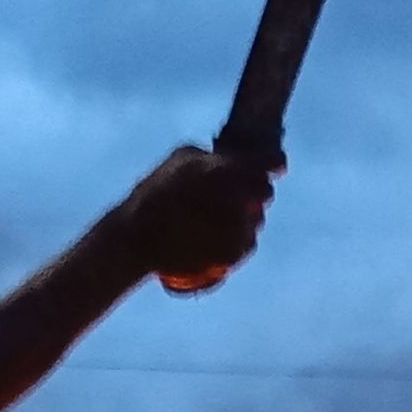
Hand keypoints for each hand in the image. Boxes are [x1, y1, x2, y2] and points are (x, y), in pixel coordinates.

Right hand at [123, 144, 280, 295]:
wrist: (136, 239)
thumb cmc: (154, 194)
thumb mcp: (179, 159)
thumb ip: (213, 157)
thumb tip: (234, 159)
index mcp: (226, 170)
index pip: (267, 162)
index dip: (273, 162)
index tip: (275, 166)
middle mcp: (238, 199)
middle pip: (264, 192)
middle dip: (255, 192)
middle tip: (237, 195)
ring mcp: (237, 229)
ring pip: (257, 221)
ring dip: (247, 218)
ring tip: (222, 220)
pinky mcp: (232, 254)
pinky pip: (248, 244)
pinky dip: (239, 240)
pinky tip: (224, 238)